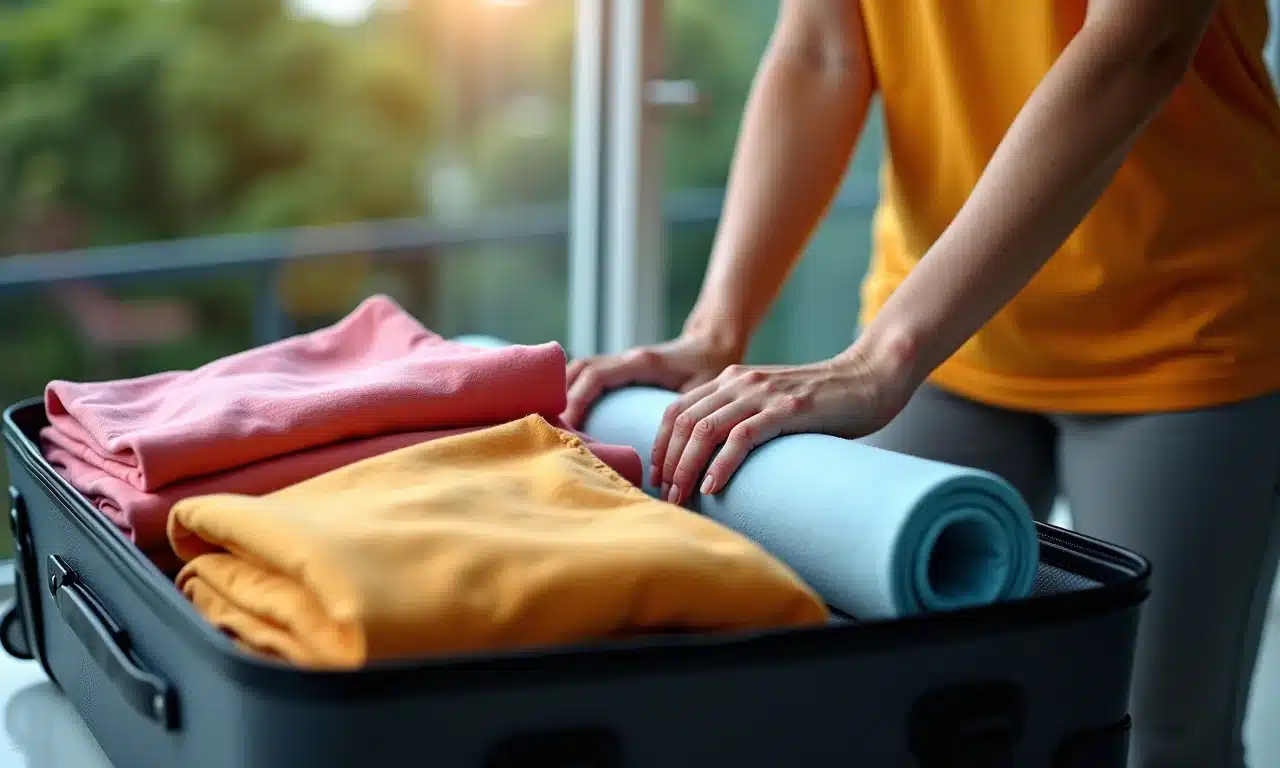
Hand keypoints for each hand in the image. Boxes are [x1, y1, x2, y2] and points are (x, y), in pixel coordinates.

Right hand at [563, 332, 743, 429]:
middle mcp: (627, 359)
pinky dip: (574, 389)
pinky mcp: (621, 368)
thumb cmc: (711, 369)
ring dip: (564, 391)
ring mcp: (622, 361)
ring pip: (580, 370)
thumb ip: (687, 418)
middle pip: (580, 370)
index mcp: (642, 362)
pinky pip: (589, 374)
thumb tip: (677, 460)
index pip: (596, 376)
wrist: (715, 343)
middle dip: (562, 396)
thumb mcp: (701, 391)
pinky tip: (566, 412)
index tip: (568, 427)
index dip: (578, 400)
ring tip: (553, 421)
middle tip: (552, 427)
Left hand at [652, 344, 916, 504]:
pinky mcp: (788, 409)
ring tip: (682, 496)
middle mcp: (740, 382)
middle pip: (684, 421)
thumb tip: (715, 461)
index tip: (658, 477)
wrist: (870, 377)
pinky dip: (721, 463)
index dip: (661, 445)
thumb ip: (744, 418)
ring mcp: (764, 394)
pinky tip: (713, 486)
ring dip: (687, 467)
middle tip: (666, 494)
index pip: (677, 409)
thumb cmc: (825, 401)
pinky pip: (742, 436)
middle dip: (669, 461)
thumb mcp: (772, 403)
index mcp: (732, 379)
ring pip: (706, 429)